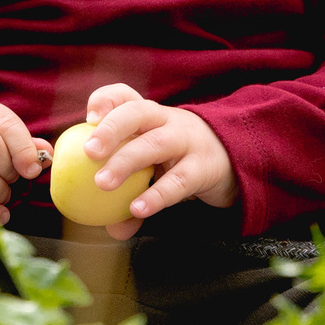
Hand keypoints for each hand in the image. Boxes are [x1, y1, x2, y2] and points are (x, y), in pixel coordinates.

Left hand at [81, 83, 238, 239]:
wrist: (235, 162)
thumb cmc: (181, 162)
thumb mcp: (156, 166)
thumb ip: (133, 193)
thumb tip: (112, 228)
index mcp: (149, 115)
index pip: (125, 96)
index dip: (105, 100)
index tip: (88, 117)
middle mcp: (167, 121)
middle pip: (137, 112)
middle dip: (111, 128)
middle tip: (90, 152)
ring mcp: (187, 141)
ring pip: (155, 144)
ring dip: (126, 162)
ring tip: (103, 183)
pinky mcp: (203, 167)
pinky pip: (177, 181)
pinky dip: (156, 195)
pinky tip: (138, 209)